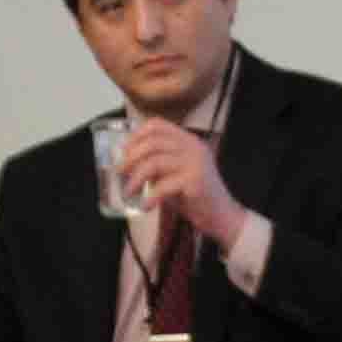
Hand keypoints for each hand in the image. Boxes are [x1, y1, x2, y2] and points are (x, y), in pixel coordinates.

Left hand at [114, 117, 244, 247]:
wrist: (221, 216)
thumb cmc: (195, 196)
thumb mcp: (174, 173)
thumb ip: (157, 163)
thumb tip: (126, 163)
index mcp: (188, 140)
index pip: (158, 125)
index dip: (136, 135)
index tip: (124, 151)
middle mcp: (193, 147)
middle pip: (152, 142)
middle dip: (131, 156)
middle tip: (120, 172)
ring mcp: (195, 163)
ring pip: (154, 162)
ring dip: (136, 178)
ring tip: (128, 192)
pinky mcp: (195, 181)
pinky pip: (163, 186)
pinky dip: (150, 197)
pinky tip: (145, 206)